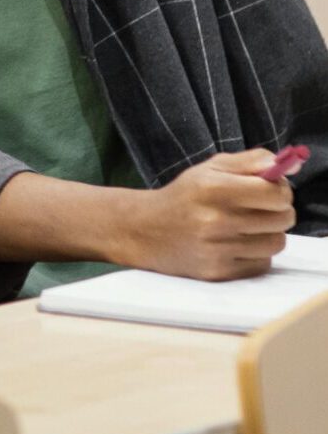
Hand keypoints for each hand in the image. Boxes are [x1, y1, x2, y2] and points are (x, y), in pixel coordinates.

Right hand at [119, 150, 295, 279]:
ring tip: (248, 227)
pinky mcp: (219, 272)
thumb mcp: (209, 169)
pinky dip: (256, 254)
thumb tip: (288, 164)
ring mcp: (217, 249)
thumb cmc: (184, 196)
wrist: (144, 230)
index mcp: (212, 187)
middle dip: (278, 211)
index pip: (275, 193)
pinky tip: (237, 245)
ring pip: (276, 242)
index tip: (270, 190)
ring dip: (268, 233)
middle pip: (282, 218)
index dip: (281, 190)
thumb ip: (250, 161)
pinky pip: (263, 264)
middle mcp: (215, 219)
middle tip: (261, 208)